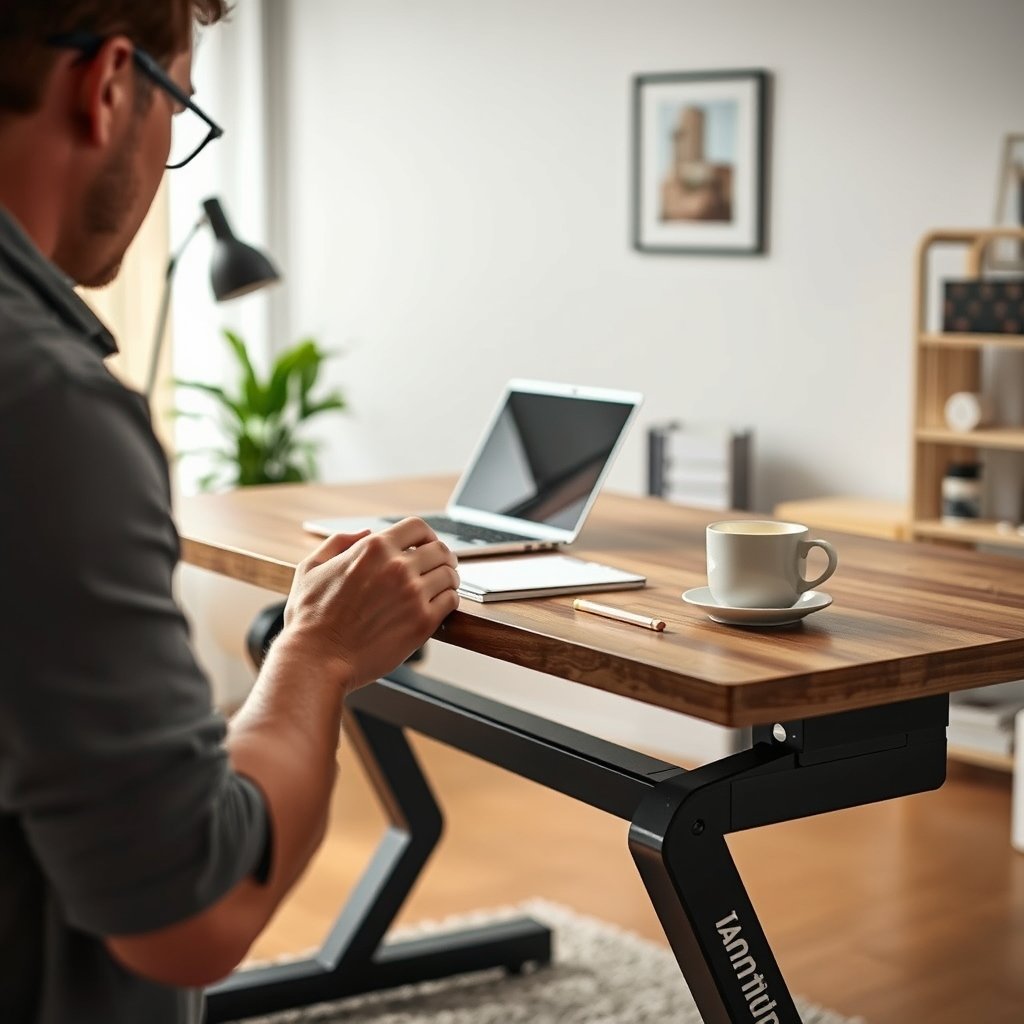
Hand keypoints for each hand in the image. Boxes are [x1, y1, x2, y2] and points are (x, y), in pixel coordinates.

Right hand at [281, 518, 459, 688]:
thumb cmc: (310, 618)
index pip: (417, 527)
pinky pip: (451, 601)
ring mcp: (413, 594)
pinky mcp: (422, 622)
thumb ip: (339, 542)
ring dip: (448, 579)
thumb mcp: (311, 567)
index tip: (426, 545)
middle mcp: (397, 567)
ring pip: (450, 575)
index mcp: (373, 548)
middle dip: (442, 557)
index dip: (426, 535)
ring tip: (442, 587)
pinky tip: (439, 606)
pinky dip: (449, 600)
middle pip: (440, 550)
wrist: (317, 659)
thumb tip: (365, 532)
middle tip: (441, 567)